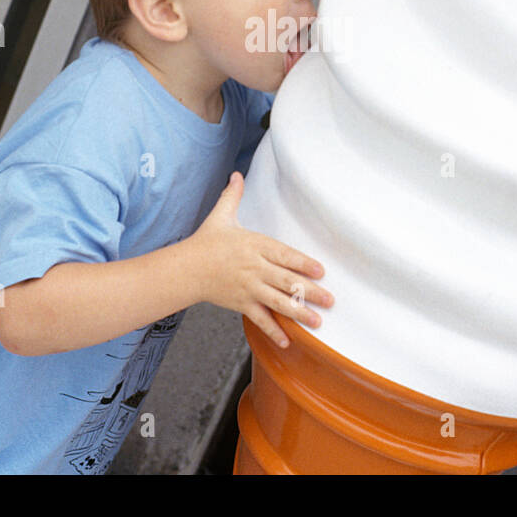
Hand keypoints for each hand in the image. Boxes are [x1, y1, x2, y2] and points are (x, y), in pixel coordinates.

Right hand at [187, 171, 333, 347]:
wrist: (185, 269)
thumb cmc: (205, 242)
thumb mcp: (221, 216)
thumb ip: (232, 196)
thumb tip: (236, 175)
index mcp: (254, 246)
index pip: (283, 255)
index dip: (303, 263)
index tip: (321, 270)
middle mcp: (254, 268)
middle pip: (286, 281)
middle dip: (310, 292)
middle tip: (331, 300)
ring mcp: (248, 288)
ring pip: (277, 302)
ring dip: (299, 313)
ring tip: (318, 322)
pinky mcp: (240, 304)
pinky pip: (259, 319)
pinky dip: (273, 331)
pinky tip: (287, 341)